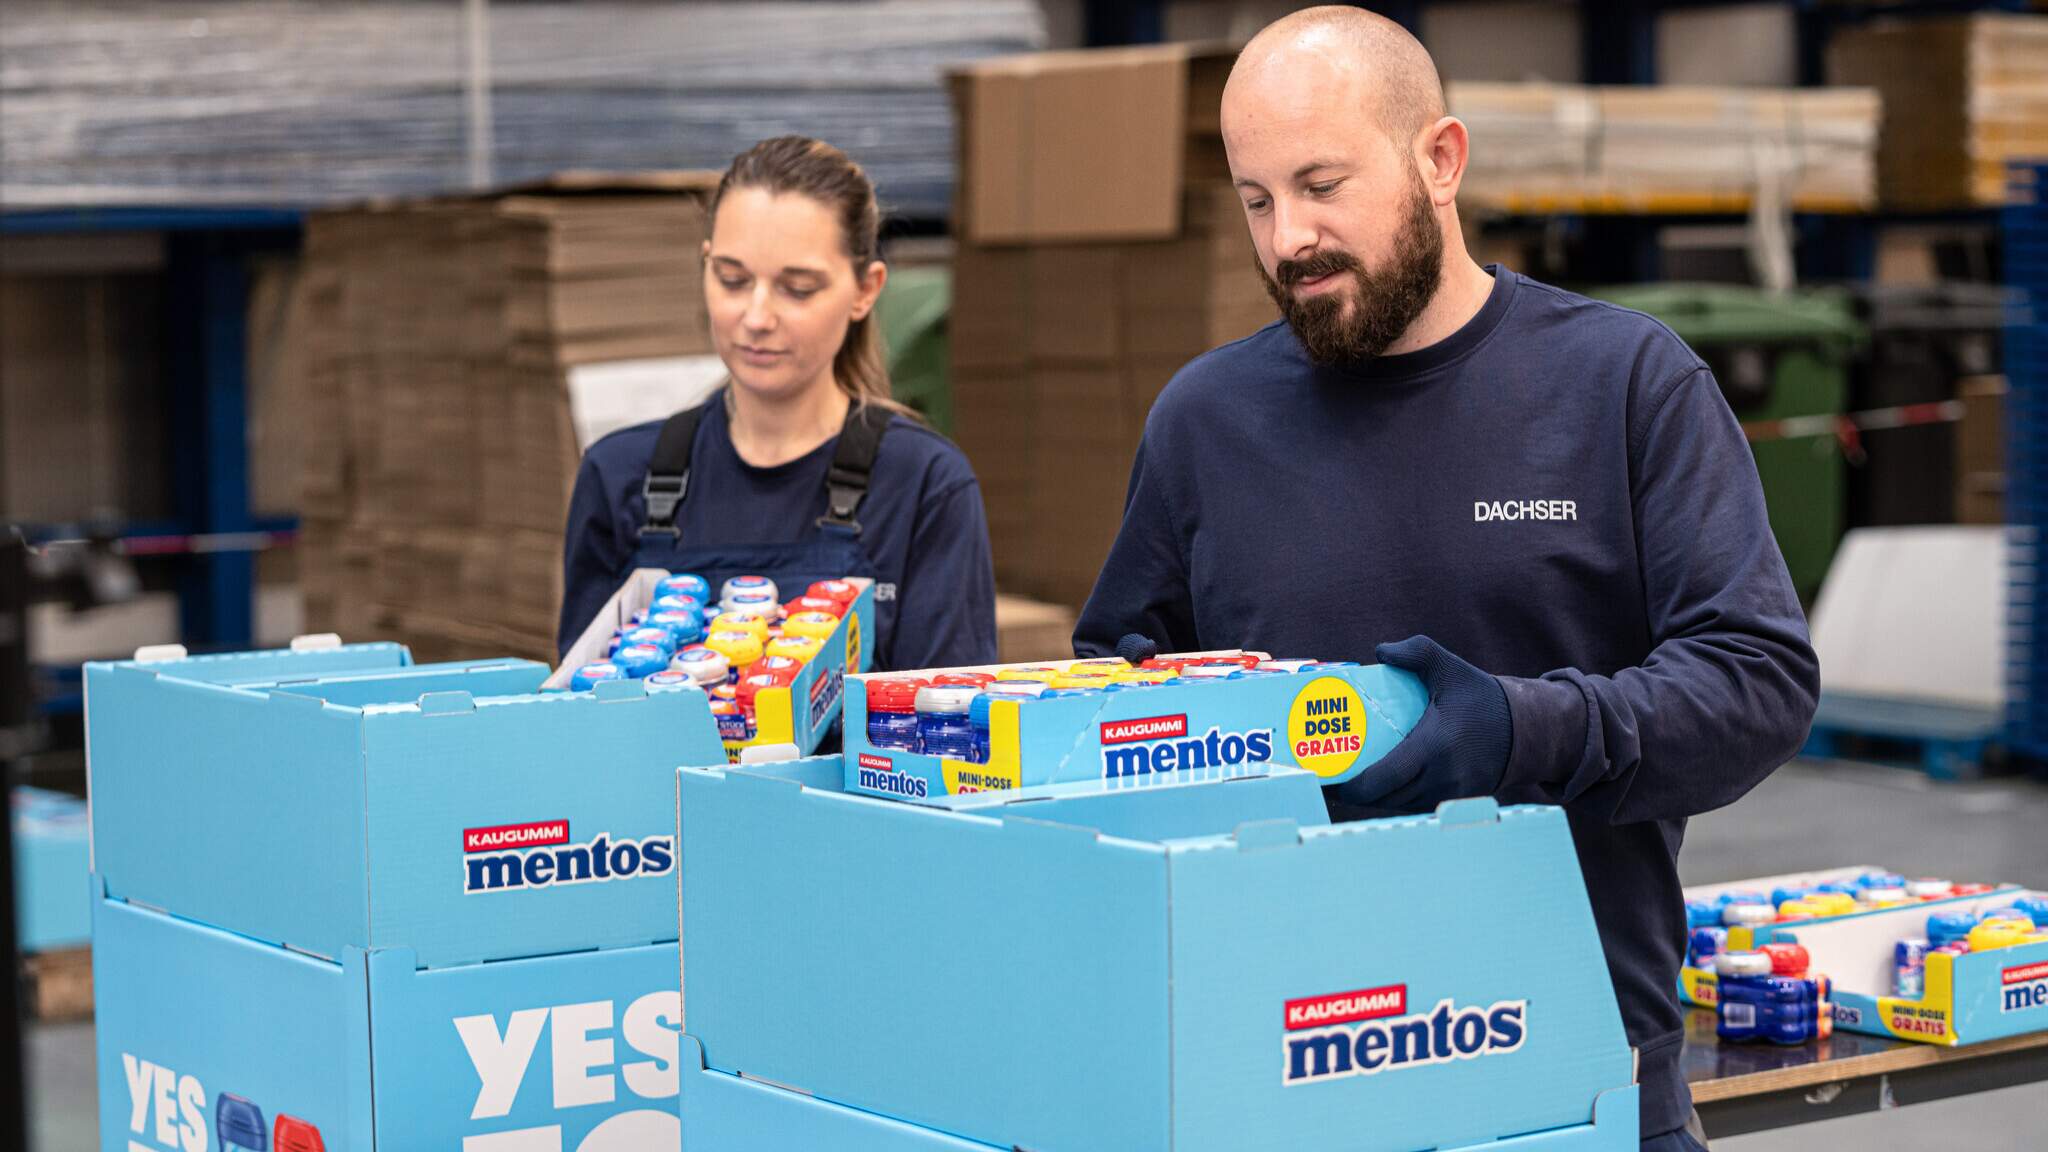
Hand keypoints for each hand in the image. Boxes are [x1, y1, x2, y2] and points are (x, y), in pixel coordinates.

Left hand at [1332, 635, 1511, 812]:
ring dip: (1376, 799)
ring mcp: (1453, 794)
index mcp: (1436, 745)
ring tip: (1350, 784)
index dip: (1355, 787)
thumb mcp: (1450, 667)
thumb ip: (1417, 651)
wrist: (1525, 730)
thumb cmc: (1481, 697)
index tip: (1333, 781)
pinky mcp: (1459, 802)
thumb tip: (1381, 652)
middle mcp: (1445, 776)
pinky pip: (1419, 806)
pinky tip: (1380, 789)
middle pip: (1388, 797)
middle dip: (1357, 794)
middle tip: (1333, 780)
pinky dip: (1398, 800)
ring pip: (1402, 805)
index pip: (1387, 777)